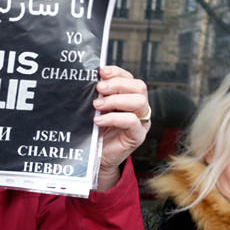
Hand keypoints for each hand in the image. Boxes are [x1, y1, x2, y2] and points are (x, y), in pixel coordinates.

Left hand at [92, 65, 151, 190]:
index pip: (129, 78)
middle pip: (139, 87)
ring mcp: (141, 121)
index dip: (117, 72)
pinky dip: (114, 118)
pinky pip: (132, 121)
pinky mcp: (138, 136)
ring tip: (97, 105)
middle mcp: (138, 107)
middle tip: (99, 88)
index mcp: (129, 97)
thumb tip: (88, 82)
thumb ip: (97, 97)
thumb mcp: (95, 110)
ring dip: (116, 100)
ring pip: (139, 102)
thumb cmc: (95, 132)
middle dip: (117, 84)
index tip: (101, 72)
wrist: (97, 158)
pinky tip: (98, 120)